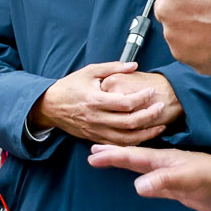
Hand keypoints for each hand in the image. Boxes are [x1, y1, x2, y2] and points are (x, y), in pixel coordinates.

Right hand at [29, 62, 179, 145]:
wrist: (49, 106)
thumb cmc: (69, 87)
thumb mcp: (89, 71)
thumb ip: (113, 67)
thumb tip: (134, 65)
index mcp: (95, 101)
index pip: (125, 103)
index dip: (142, 97)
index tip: (151, 90)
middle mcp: (96, 118)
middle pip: (129, 122)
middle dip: (149, 115)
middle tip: (161, 106)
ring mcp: (95, 131)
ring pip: (126, 138)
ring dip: (146, 133)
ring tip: (160, 126)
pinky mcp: (95, 138)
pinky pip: (117, 145)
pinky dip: (133, 142)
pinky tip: (144, 136)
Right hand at [87, 145, 210, 210]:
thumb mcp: (187, 179)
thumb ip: (163, 181)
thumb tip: (137, 186)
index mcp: (163, 160)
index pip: (132, 156)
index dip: (113, 155)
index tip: (93, 154)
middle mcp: (163, 165)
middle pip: (132, 158)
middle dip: (113, 154)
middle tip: (92, 152)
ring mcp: (169, 176)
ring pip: (139, 168)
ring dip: (123, 164)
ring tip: (107, 161)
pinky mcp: (175, 188)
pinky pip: (150, 182)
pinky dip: (138, 180)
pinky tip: (136, 182)